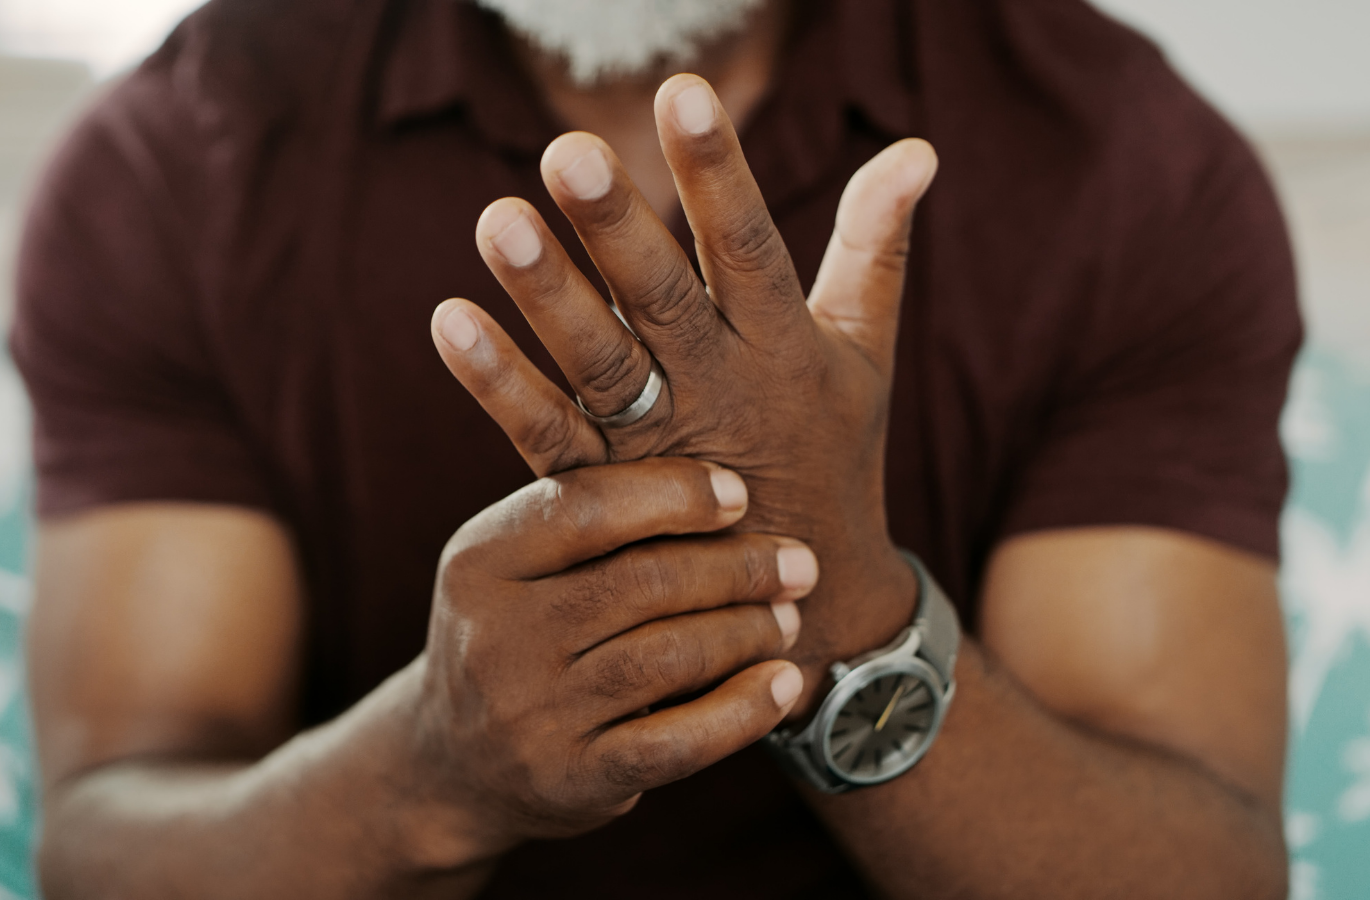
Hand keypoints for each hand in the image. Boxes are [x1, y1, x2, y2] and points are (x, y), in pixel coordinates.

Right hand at [394, 457, 814, 864]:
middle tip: (796, 563)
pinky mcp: (571, 779)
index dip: (675, 494)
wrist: (453, 764)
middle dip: (736, 567)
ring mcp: (531, 714)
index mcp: (480, 560)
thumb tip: (718, 475)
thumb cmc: (515, 635)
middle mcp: (496, 637)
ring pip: (667, 657)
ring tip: (787, 617)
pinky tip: (782, 685)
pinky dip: (741, 711)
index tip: (740, 494)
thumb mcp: (512, 563)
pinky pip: (675, 742)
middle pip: (641, 582)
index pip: (586, 507)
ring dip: (746, 631)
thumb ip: (586, 515)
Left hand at [431, 74, 937, 695]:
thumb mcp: (866, 350)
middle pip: (664, 301)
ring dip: (548, 296)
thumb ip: (876, 246)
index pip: (750, 247)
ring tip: (496, 221)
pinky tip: (450, 323)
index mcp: (783, 346)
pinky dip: (497, 386)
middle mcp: (719, 390)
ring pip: (600, 364)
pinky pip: (547, 436)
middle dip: (619, 228)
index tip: (684, 95)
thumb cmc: (836, 452)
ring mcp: (657, 446)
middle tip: (568, 155)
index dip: (719, 174)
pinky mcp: (604, 492)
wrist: (809, 606)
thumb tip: (919, 147)